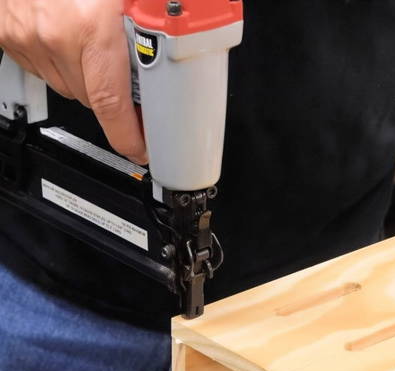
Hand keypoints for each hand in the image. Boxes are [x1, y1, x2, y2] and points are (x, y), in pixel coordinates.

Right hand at [0, 0, 146, 163]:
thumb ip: (155, 10)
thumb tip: (191, 20)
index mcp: (91, 25)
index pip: (112, 100)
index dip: (128, 133)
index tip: (142, 148)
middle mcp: (55, 35)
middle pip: (94, 97)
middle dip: (118, 97)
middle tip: (136, 80)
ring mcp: (27, 37)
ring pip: (70, 85)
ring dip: (90, 78)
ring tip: (102, 50)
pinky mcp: (9, 36)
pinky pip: (45, 68)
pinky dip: (64, 62)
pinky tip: (74, 40)